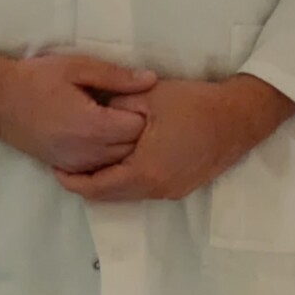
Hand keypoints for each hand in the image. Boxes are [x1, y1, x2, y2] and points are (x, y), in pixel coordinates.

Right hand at [0, 49, 157, 173]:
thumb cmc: (36, 78)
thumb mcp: (77, 67)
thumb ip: (117, 77)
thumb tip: (151, 80)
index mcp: (91, 125)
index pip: (138, 128)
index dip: (142, 111)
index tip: (133, 96)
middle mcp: (85, 151)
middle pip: (132, 149)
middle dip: (136, 130)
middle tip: (127, 108)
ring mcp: (75, 164)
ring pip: (118, 163)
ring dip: (123, 145)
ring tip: (114, 120)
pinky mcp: (66, 168)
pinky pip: (100, 169)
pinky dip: (108, 156)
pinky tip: (100, 136)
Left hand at [55, 75, 294, 203]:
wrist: (239, 116)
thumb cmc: (193, 104)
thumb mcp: (146, 98)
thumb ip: (113, 110)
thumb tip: (92, 118)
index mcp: (144, 171)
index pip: (97, 188)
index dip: (72, 181)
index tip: (56, 168)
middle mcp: (157, 189)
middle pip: (110, 196)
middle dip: (86, 184)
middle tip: (66, 167)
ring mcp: (172, 191)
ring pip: (128, 194)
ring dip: (107, 182)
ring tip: (89, 163)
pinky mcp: (182, 187)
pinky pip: (145, 189)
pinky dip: (127, 179)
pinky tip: (120, 161)